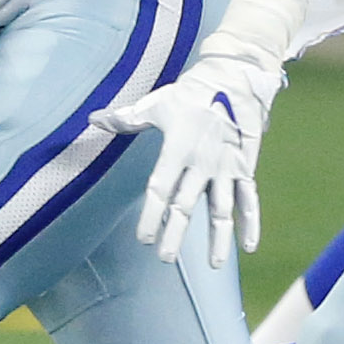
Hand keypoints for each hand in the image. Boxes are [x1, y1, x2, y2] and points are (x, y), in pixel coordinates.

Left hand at [90, 47, 282, 266]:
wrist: (234, 79)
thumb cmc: (190, 93)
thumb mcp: (156, 103)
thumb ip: (126, 118)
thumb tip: (93, 119)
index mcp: (178, 148)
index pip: (161, 188)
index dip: (152, 215)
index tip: (144, 238)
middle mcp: (203, 163)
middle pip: (188, 204)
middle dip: (177, 233)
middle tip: (166, 257)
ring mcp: (226, 168)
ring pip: (223, 209)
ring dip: (219, 238)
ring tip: (215, 265)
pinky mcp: (244, 168)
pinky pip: (248, 199)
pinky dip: (250, 223)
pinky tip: (248, 246)